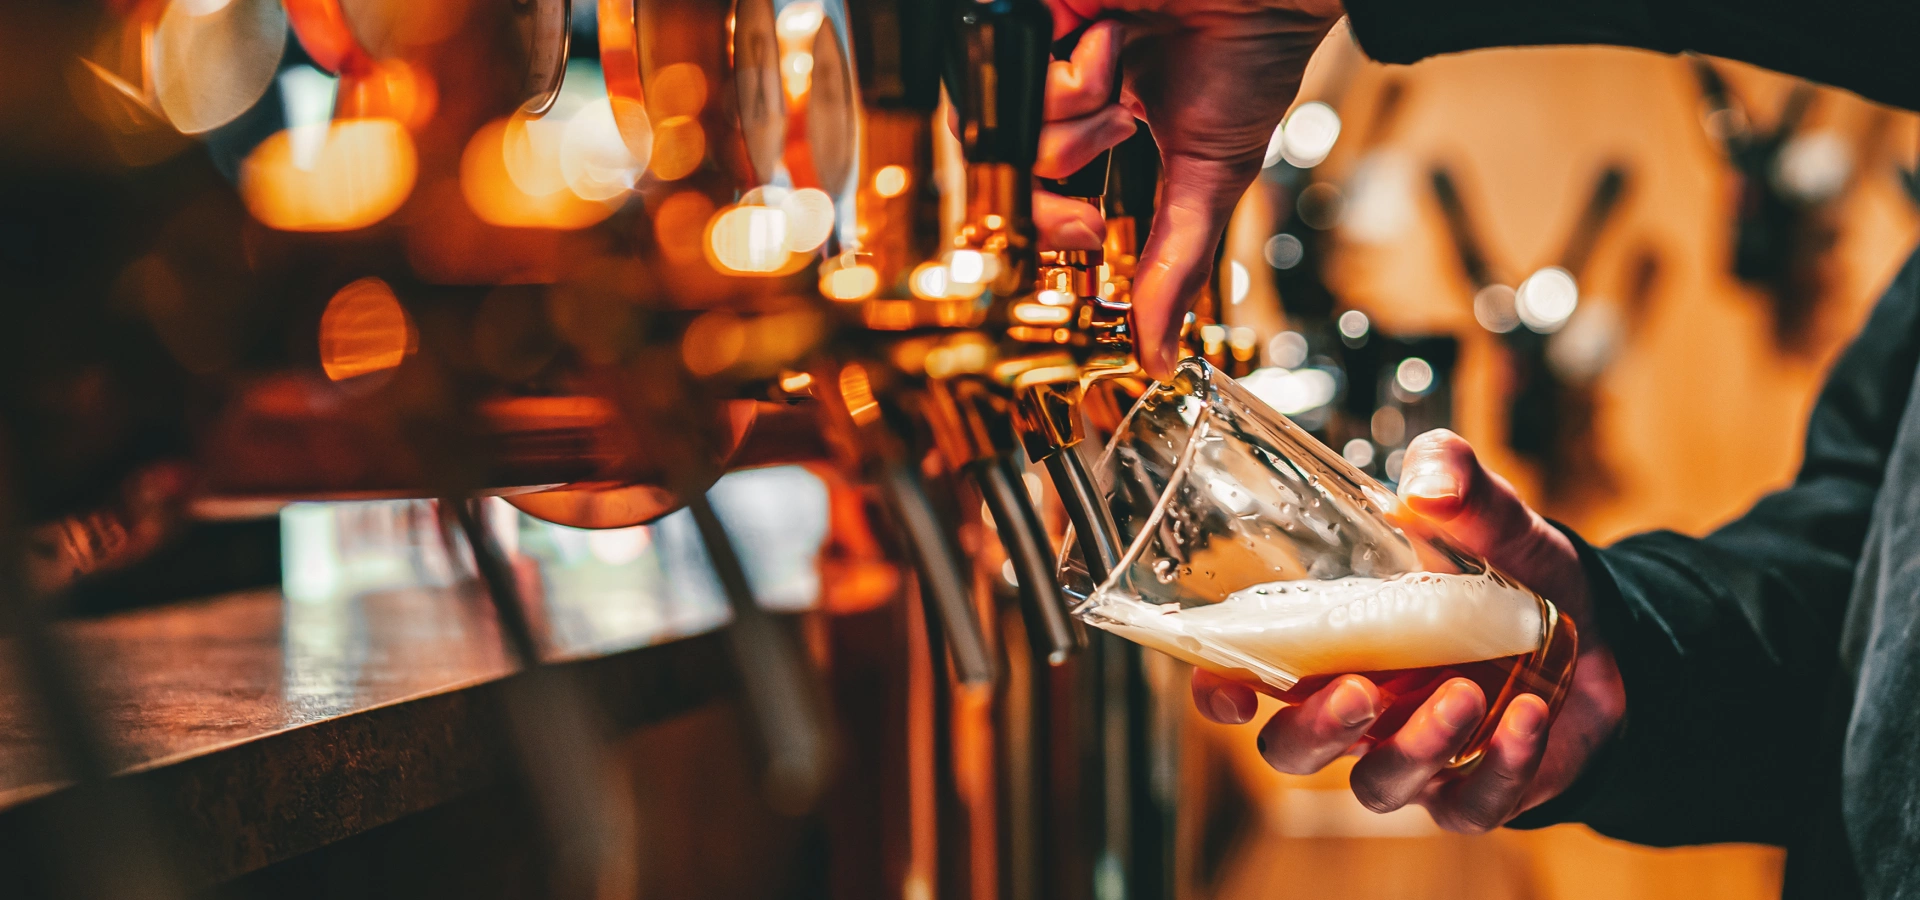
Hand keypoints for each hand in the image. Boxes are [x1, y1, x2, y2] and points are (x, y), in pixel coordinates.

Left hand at [1036, 0, 1343, 378]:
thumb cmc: (1250, 52)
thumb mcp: (1208, 177)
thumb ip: (1175, 266)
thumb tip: (1157, 354)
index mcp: (1090, 120)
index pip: (1024, 190)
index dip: (1044, 225)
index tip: (1090, 231)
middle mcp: (1054, 79)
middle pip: (997, 161)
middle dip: (1052, 181)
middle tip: (1106, 161)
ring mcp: (1038, 40)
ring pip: (1000, 122)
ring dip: (1073, 120)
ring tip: (1122, 80)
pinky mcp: (1029, 7)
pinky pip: (1011, 68)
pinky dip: (1071, 75)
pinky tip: (1113, 39)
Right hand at [1191, 430, 1627, 831]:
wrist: (1603, 637)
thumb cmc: (1514, 579)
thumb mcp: (1494, 522)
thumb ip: (1460, 484)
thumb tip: (1429, 478)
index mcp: (1331, 643)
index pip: (1245, 677)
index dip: (1221, 692)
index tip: (1232, 691)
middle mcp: (1358, 709)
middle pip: (1294, 749)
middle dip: (1316, 730)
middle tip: (1360, 691)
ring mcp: (1413, 757)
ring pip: (1378, 785)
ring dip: (1413, 748)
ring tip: (1464, 693)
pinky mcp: (1476, 791)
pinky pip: (1469, 805)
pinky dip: (1499, 767)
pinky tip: (1528, 717)